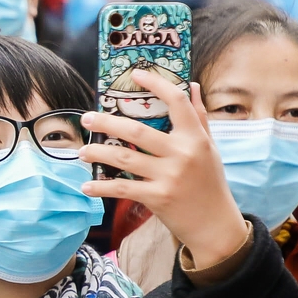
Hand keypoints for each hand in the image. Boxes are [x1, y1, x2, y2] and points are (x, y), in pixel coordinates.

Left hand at [80, 75, 245, 269]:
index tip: (137, 74)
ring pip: (125, 158)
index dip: (157, 84)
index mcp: (196, 138)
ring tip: (82, 151)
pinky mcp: (157, 197)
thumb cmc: (210, 182)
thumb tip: (192, 86)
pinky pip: (123, 188)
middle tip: (87, 118)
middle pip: (138, 131)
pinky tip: (87, 185)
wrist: (215, 224)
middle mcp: (182, 154)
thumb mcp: (210, 148)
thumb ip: (198, 118)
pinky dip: (102, 187)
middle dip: (107, 123)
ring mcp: (168, 176)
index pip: (177, 102)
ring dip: (99, 154)